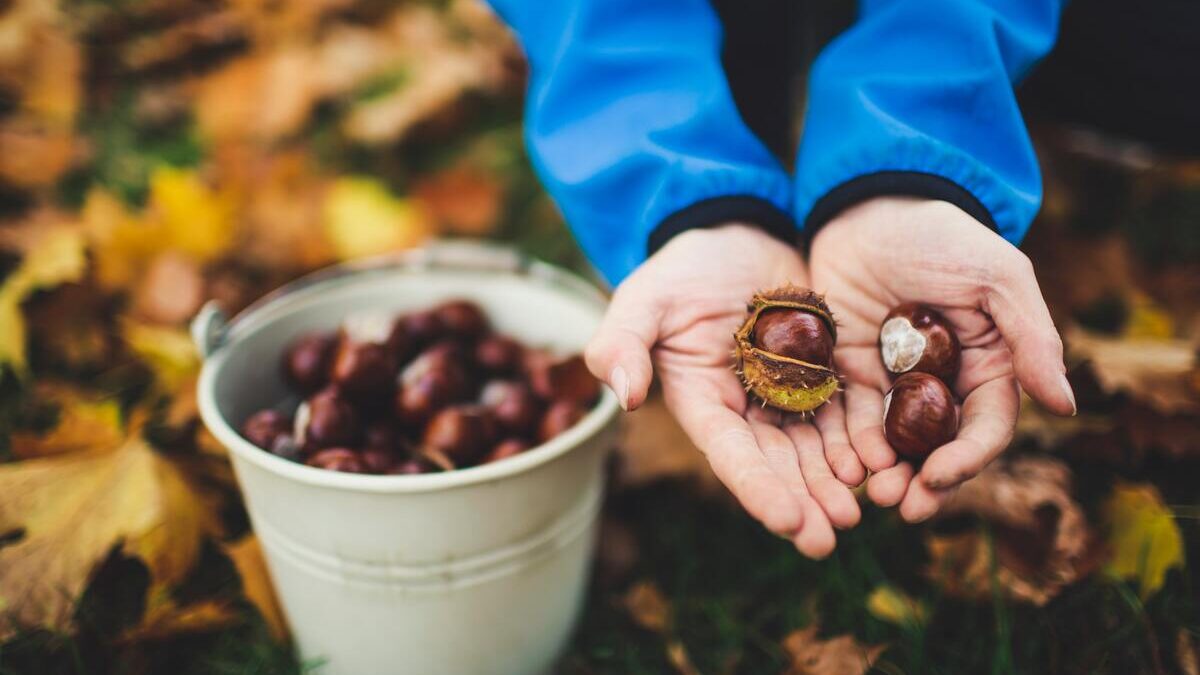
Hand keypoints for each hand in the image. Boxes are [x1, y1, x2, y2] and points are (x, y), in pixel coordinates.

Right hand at [585, 224, 859, 556]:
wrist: (735, 233)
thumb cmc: (681, 270)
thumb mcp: (643, 299)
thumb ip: (622, 342)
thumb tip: (624, 396)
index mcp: (704, 403)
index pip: (731, 454)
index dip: (758, 489)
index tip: (788, 522)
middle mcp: (748, 410)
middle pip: (778, 464)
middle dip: (803, 502)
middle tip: (830, 537)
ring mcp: (788, 394)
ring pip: (816, 448)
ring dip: (835, 483)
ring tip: (862, 510)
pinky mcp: (824, 373)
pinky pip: (846, 411)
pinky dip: (862, 439)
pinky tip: (883, 463)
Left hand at [809, 197, 1075, 521]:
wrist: (868, 207)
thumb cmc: (941, 236)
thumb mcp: (995, 278)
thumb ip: (1031, 339)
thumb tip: (1065, 406)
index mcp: (989, 365)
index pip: (985, 426)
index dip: (967, 458)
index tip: (940, 477)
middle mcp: (944, 383)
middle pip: (938, 447)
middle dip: (924, 482)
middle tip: (902, 508)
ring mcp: (894, 381)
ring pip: (894, 443)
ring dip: (885, 474)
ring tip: (871, 496)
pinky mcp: (850, 372)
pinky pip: (850, 418)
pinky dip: (848, 446)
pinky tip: (841, 466)